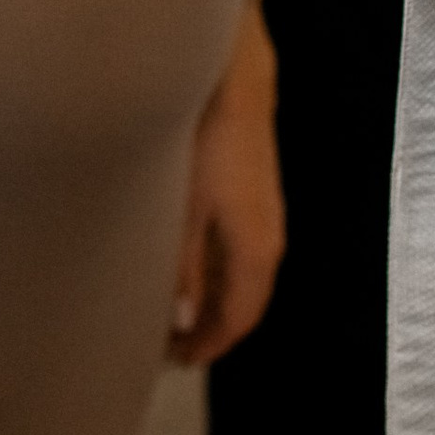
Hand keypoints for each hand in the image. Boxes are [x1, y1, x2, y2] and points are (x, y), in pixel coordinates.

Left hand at [169, 1, 284, 365]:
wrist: (232, 74)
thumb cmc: (205, 139)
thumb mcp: (183, 210)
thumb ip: (181, 268)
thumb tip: (181, 318)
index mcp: (256, 252)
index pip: (238, 318)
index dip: (208, 345)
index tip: (176, 361)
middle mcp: (268, 236)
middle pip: (242, 299)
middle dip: (207, 324)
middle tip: (166, 341)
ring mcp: (263, 209)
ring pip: (238, 271)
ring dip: (209, 293)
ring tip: (169, 303)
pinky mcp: (252, 186)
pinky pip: (236, 245)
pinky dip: (212, 264)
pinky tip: (183, 256)